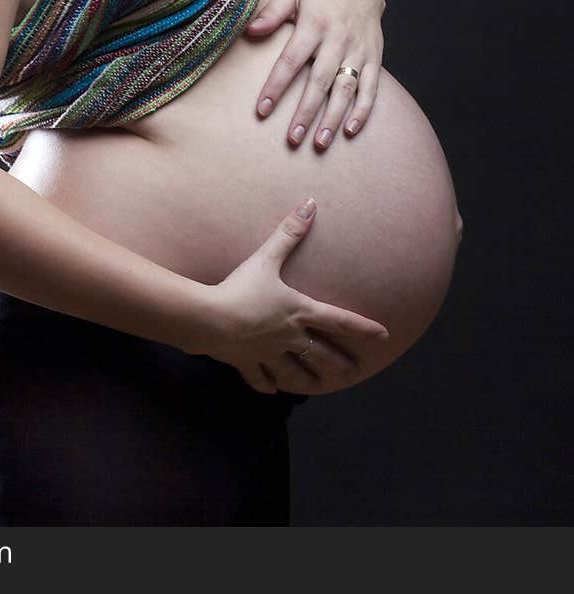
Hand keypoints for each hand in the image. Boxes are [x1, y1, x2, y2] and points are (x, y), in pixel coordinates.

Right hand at [199, 196, 389, 393]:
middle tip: (353, 372)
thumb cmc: (241, 288)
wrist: (211, 320)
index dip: (363, 328)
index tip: (383, 336)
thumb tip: (310, 203)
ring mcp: (268, 353)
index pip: (339, 320)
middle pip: (320, 354)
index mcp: (298, 311)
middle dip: (338, 364)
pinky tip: (272, 390)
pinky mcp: (246, 363)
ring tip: (316, 387)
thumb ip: (289, 232)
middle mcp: (289, 336)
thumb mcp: (266, 258)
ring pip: (293, 373)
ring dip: (306, 381)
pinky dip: (267, 385)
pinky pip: (260, 378)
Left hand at [245, 0, 385, 150]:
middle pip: (320, 81)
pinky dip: (363, 110)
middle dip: (306, 112)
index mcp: (314, 24)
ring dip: (333, 118)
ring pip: (346, 89)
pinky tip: (350, 130)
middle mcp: (338, 40)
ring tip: (320, 143)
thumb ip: (272, 12)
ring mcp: (358, 51)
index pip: (292, 60)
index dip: (276, 86)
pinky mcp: (374, 58)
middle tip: (292, 139)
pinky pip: (371, 87)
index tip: (262, 110)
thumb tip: (249, 31)